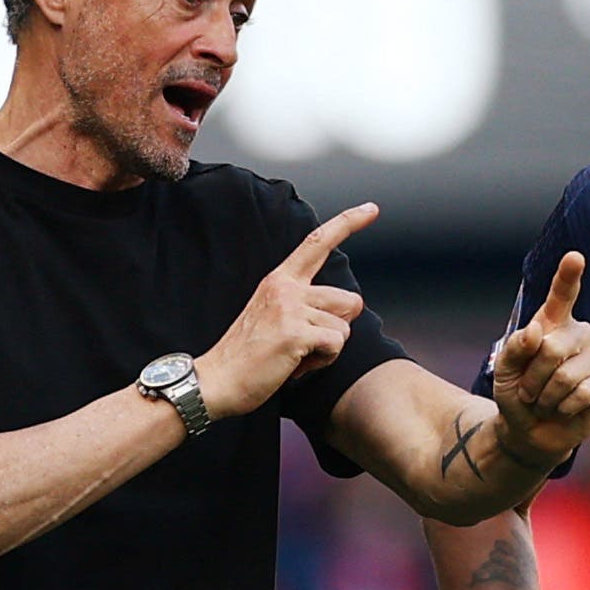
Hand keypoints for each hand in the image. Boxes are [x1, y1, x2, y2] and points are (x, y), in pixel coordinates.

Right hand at [197, 203, 376, 420]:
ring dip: (328, 348)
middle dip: (338, 327)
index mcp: (279, 280)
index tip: (372, 208)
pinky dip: (322, 361)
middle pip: (350, 300)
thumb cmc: (249, 355)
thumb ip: (304, 304)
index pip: (317, 243)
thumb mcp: (274, 315)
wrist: (216, 380)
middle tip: (306, 343)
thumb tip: (346, 308)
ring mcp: (290, 309)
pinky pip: (336, 344)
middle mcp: (286, 288)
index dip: (348, 223)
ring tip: (296, 354)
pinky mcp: (295, 333)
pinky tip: (295, 365)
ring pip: (344, 327)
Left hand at [491, 252, 589, 462]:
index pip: (562, 295)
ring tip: (546, 401)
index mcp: (553, 323)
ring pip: (567, 375)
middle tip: (529, 391)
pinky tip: (563, 408)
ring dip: (546, 397)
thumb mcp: (504, 370)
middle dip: (532, 377)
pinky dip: (563, 407)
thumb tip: (536, 332)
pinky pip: (583, 393)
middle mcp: (580, 334)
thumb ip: (515, 348)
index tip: (575, 257)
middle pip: (553, 347)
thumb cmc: (517, 393)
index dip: (568, 276)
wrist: (530, 431)